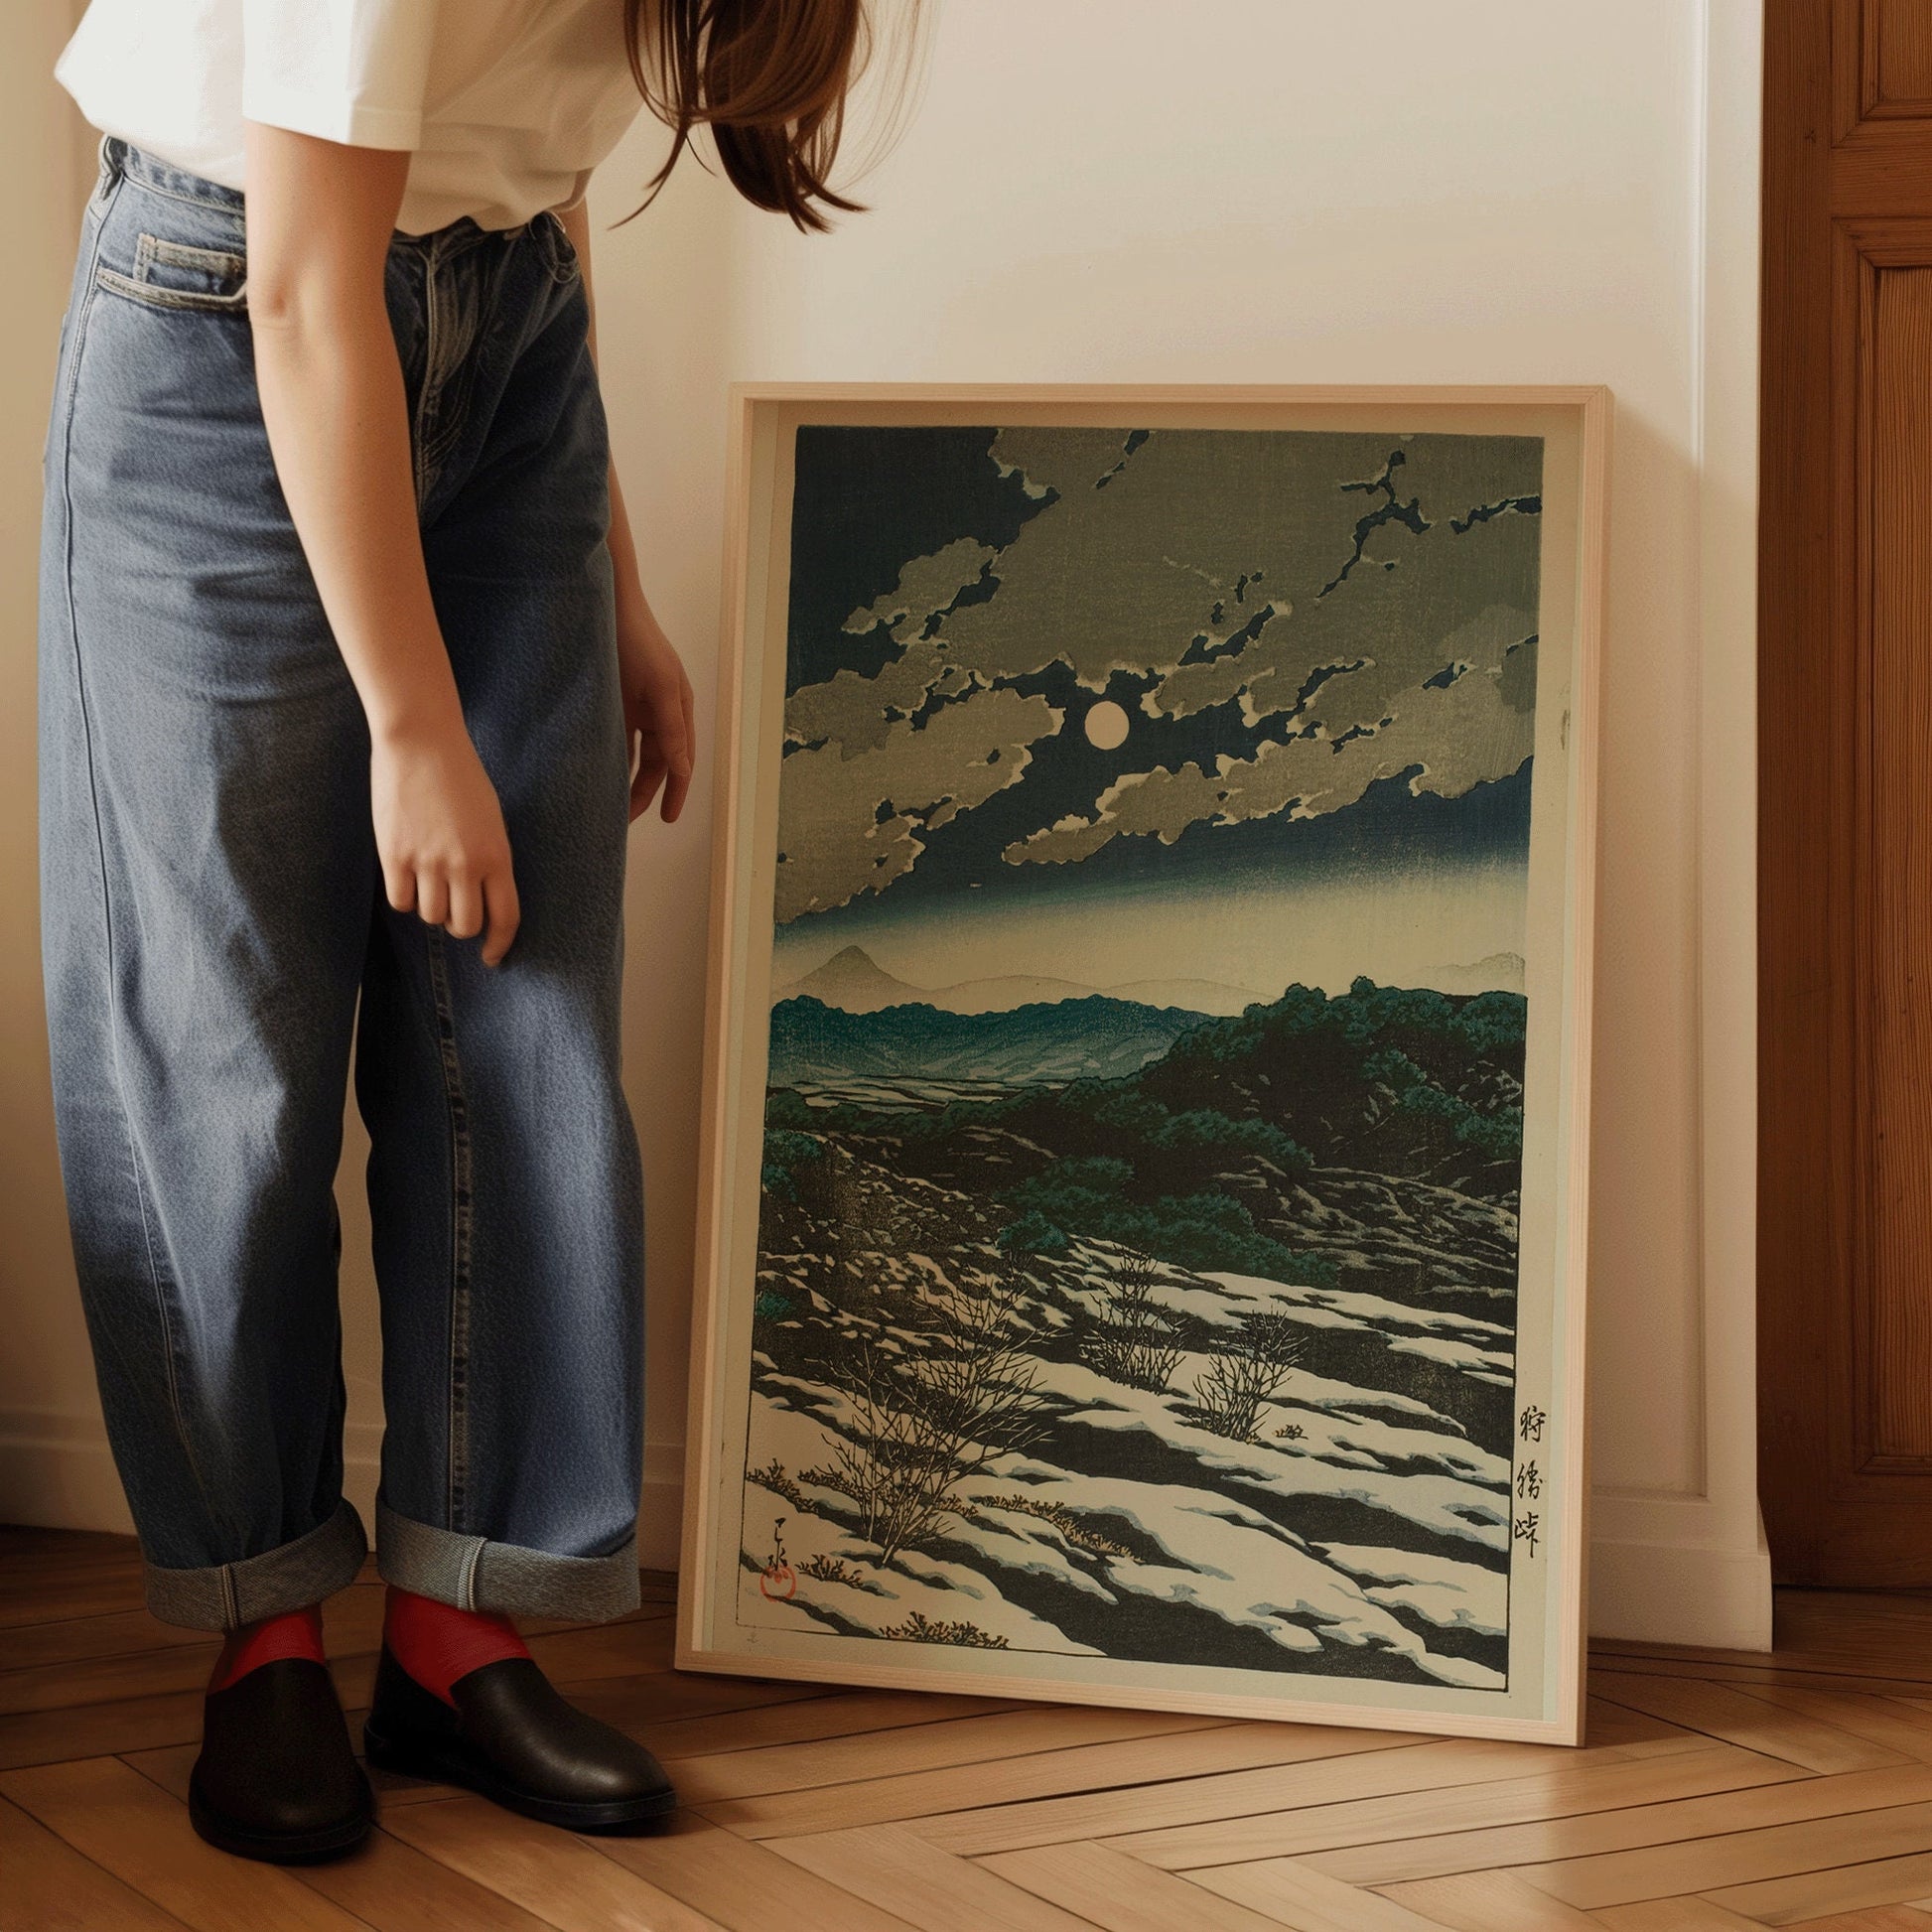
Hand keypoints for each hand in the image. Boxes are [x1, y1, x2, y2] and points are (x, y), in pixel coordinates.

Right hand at [371, 718, 520, 965]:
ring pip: (430, 915)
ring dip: (430, 907)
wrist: (421, 742)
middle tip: (453, 909)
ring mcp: (428, 861)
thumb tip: (482, 901)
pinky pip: (400, 902)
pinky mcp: (395, 855)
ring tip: (428, 879)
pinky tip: (406, 875)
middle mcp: (465, 864)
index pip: (505, 918)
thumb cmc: (460, 778)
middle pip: (464, 926)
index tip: (491, 956)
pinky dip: (404, 897)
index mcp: (497, 855)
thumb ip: (489, 861)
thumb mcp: (491, 821)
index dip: (500, 944)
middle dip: (460, 925)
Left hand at [617, 590, 695, 823]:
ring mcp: (634, 708)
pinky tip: (595, 775)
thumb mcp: (660, 686)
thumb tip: (683, 769)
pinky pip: (612, 739)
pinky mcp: (611, 702)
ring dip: (625, 779)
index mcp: (679, 710)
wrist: (606, 606)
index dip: (676, 791)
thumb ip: (672, 729)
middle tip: (624, 821)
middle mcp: (659, 713)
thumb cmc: (638, 641)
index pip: (681, 761)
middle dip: (645, 792)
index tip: (668, 819)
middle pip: (656, 763)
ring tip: (609, 806)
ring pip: (633, 755)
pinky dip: (608, 758)